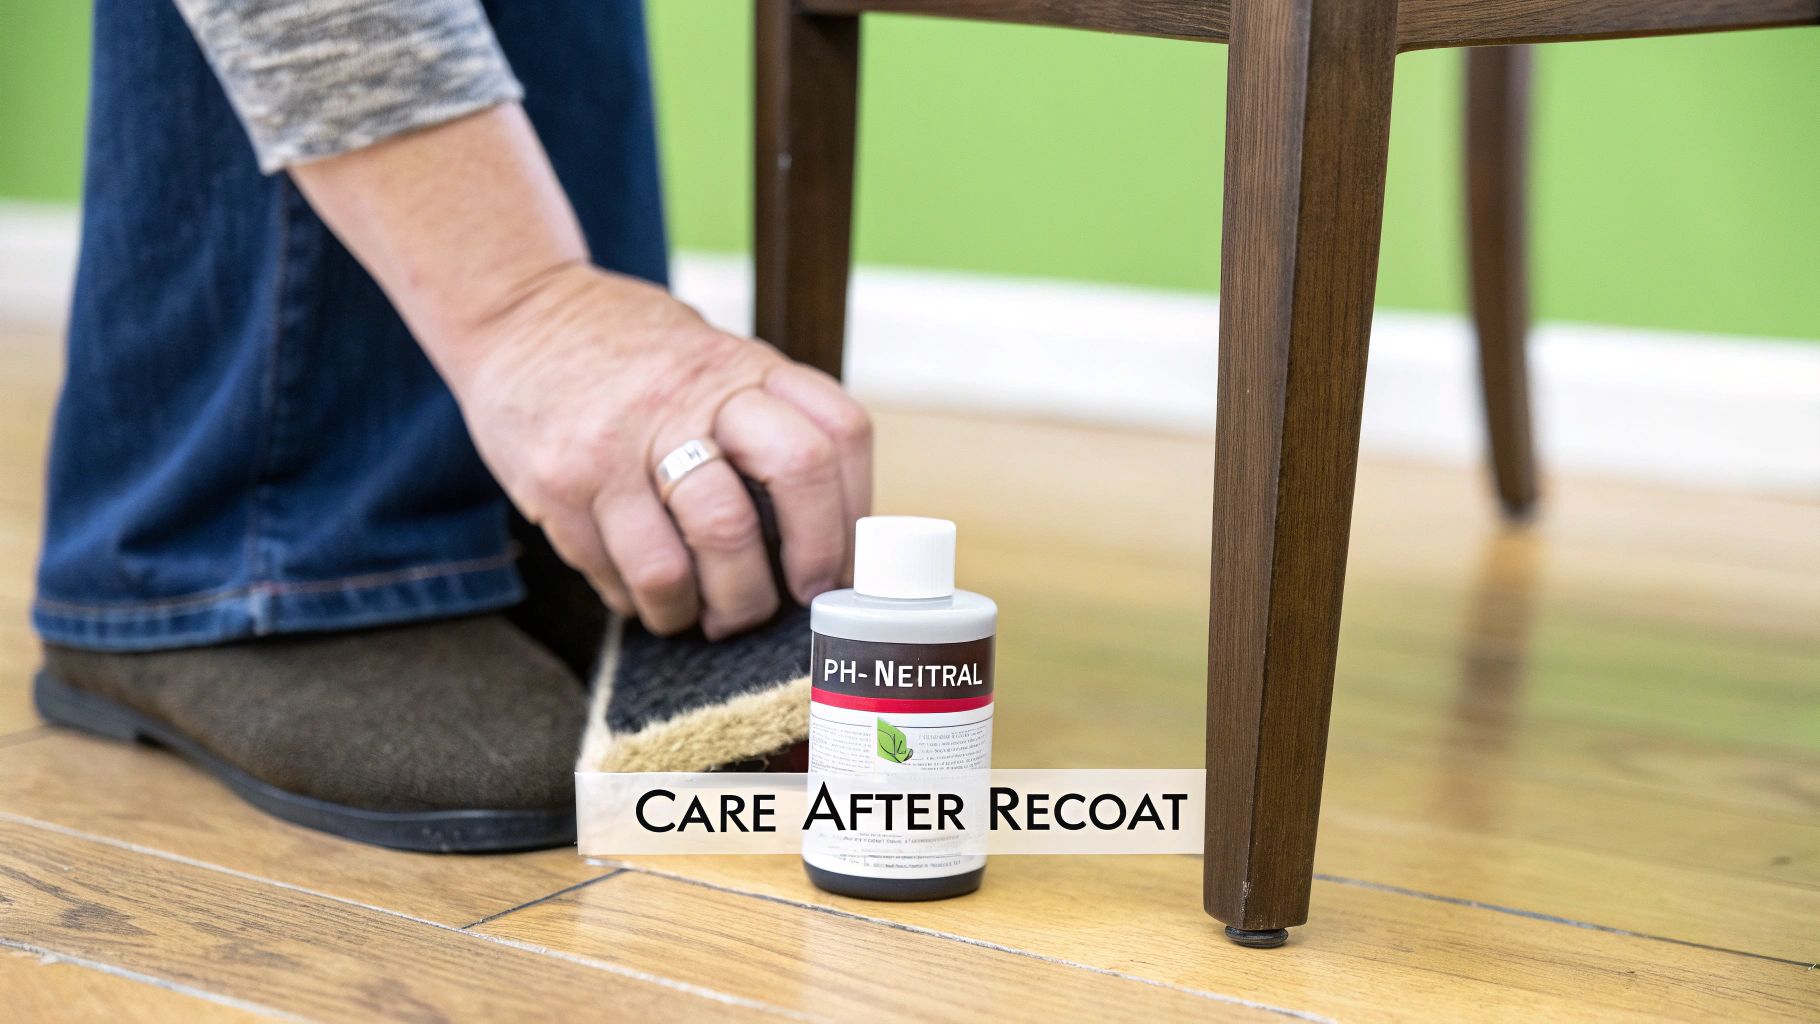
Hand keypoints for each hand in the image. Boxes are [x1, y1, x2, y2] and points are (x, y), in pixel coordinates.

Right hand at [443, 262, 870, 638]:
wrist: (516, 311)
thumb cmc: (630, 350)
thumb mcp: (713, 356)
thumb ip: (765, 419)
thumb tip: (826, 531)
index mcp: (741, 367)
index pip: (838, 432)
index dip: (853, 511)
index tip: (843, 560)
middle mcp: (687, 399)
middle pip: (788, 479)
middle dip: (804, 565)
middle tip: (789, 600)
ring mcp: (618, 445)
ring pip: (696, 556)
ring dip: (714, 609)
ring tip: (710, 615)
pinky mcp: (561, 488)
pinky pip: (621, 577)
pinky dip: (647, 604)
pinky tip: (649, 593)